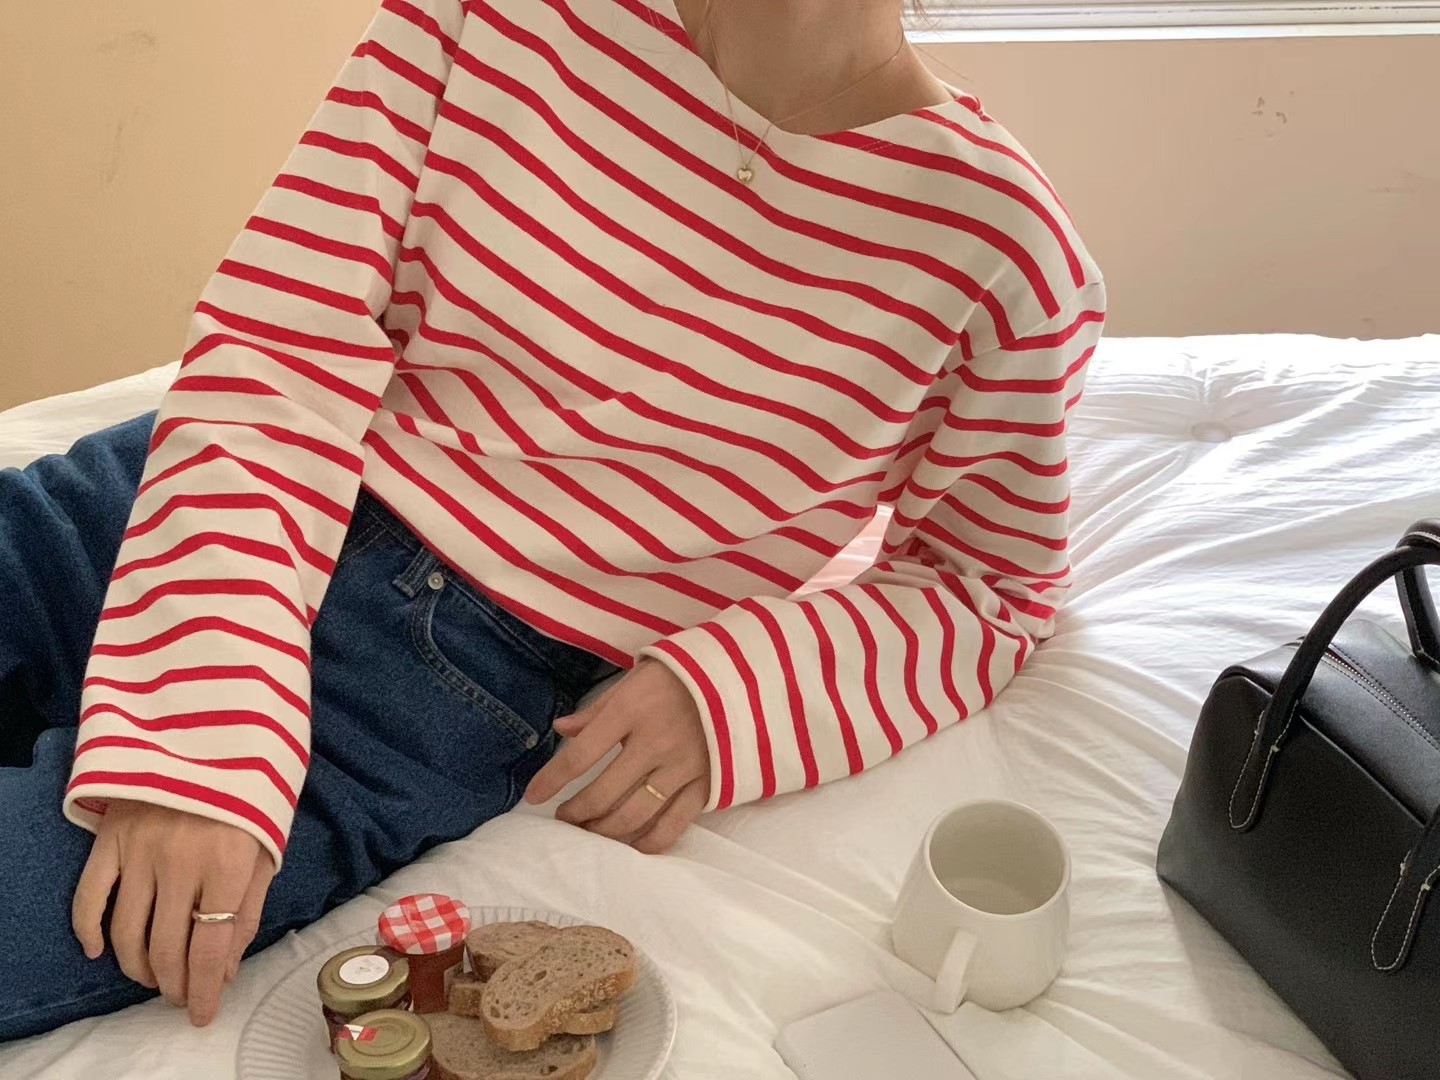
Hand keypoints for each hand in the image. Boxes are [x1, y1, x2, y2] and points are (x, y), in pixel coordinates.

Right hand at [71, 800, 274, 1025]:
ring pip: (128, 933)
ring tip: (154, 978)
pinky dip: (90, 932)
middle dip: (174, 984)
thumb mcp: (267, 848)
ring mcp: (140, 850)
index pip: (211, 947)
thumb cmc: (249, 795)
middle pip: (167, 947)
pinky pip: (89, 898)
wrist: (214, 734)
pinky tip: (101, 953)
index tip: (202, 1014)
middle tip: (181, 996)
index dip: (205, 990)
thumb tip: (226, 969)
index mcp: (229, 864)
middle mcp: (181, 862)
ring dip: (139, 968)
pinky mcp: (110, 839)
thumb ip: (248, 909)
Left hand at [524, 659, 709, 853]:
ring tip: (590, 830)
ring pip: (633, 815)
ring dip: (604, 830)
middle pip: (602, 794)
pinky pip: (673, 826)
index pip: (580, 754)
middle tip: (564, 817)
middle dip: (575, 812)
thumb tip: (561, 730)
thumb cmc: (681, 674)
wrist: (744, 675)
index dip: (551, 779)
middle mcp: (655, 742)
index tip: (533, 796)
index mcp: (632, 710)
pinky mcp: (707, 785)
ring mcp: (683, 767)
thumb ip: (598, 709)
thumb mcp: (636, 677)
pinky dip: (648, 842)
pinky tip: (632, 843)